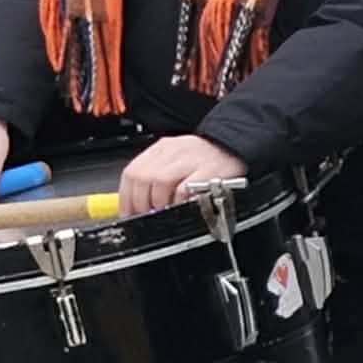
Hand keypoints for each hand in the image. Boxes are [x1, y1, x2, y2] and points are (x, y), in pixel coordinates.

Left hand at [121, 131, 248, 216]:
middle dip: (140, 202)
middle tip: (145, 215)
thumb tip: (137, 203)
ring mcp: (190, 160)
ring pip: (159, 181)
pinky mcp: (208, 170)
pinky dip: (178, 200)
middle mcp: (173, 152)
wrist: (236, 148)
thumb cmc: (205, 159)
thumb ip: (156, 177)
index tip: (127, 213)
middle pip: (142, 177)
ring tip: (162, 212)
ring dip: (157, 202)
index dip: (126, 197)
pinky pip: (185, 187)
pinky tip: (180, 207)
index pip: (131, 172)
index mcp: (161, 149)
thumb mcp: (175, 161)